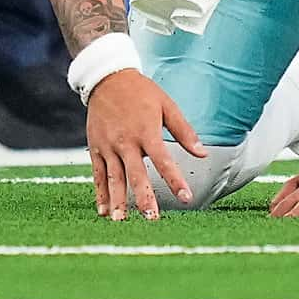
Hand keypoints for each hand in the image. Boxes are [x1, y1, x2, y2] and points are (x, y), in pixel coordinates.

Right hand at [83, 69, 206, 220]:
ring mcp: (108, 146)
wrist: (106, 78)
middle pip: (135, 174)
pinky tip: (103, 212)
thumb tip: (202, 153)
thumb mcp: (167, 105)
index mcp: (146, 131)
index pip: (163, 160)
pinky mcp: (96, 147)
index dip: (175, 180)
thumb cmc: (140, 91)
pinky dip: (100, 193)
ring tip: (121, 221)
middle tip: (151, 218)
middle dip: (143, 198)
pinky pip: (98, 174)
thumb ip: (184, 131)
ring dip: (118, 200)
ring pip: (113, 178)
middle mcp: (125, 141)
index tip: (186, 197)